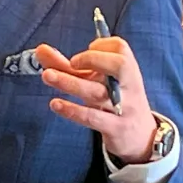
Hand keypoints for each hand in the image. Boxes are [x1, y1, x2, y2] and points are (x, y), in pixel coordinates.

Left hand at [36, 37, 156, 164]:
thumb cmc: (114, 101)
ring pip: (98, 92)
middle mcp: (128, 86)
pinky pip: (93, 118)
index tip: (88, 48)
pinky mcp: (115, 129)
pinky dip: (73, 110)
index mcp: (127, 70)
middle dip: (93, 59)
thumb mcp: (97, 82)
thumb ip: (69, 66)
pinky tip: (56, 103)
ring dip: (70, 82)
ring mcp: (123, 108)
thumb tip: (40, 50)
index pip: (120, 47)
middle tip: (72, 62)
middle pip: (119, 65)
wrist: (141, 138)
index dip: (102, 44)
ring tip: (48, 75)